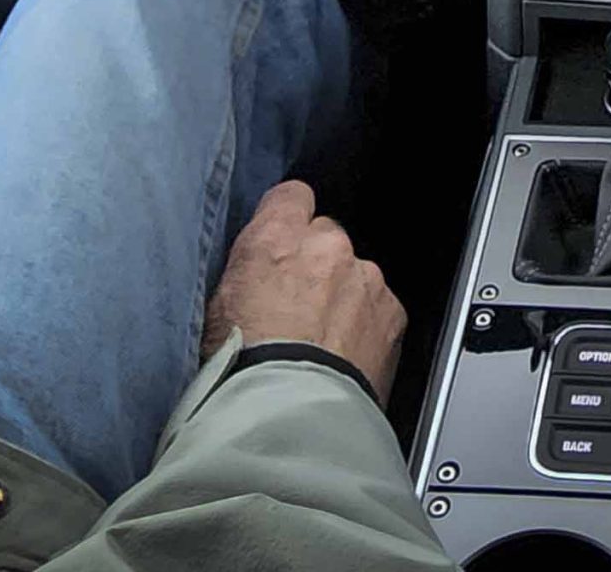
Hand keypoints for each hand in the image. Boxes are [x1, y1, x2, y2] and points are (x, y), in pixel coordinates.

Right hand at [202, 180, 403, 402]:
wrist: (287, 414)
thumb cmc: (238, 368)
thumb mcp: (218, 308)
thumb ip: (252, 272)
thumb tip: (261, 272)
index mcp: (275, 239)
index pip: (291, 196)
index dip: (289, 219)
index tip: (284, 243)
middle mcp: (326, 246)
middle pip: (328, 237)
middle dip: (318, 263)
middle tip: (300, 307)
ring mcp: (365, 276)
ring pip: (357, 273)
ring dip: (345, 296)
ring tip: (325, 342)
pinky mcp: (391, 311)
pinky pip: (379, 306)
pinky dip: (368, 324)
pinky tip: (348, 355)